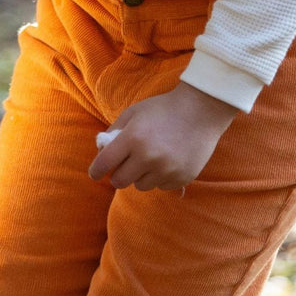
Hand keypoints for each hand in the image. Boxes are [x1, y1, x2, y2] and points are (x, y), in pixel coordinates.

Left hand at [89, 82, 237, 191]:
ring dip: (140, 176)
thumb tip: (101, 150)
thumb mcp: (134, 112)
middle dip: (118, 174)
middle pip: (120, 181)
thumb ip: (115, 130)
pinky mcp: (181, 178)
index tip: (94, 173)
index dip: (96, 170)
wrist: (200, 110)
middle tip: (124, 165)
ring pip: (140, 186)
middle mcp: (148, 157)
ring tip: (150, 158)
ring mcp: (166, 170)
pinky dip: (159, 177)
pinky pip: (161, 186)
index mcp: (133, 138)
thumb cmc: (163, 109)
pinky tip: (167, 160)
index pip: (105, 163)